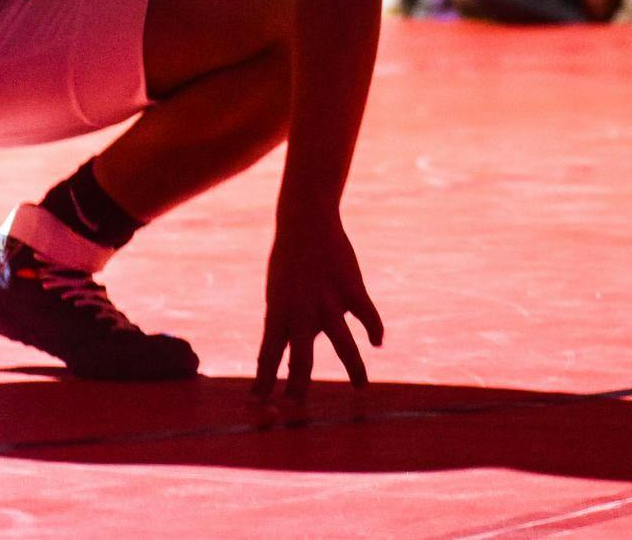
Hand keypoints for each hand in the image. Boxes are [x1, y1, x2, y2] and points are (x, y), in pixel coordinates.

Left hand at [253, 207, 384, 406]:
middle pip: (301, 360)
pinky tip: (376, 341)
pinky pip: (367, 316)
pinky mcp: (352, 288)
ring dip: (353, 369)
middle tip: (295, 409)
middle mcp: (302, 311)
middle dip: (298, 388)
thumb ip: (285, 323)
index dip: (263, 380)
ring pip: (343, 344)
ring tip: (361, 389)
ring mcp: (328, 300)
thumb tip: (288, 355)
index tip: (255, 403)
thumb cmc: (289, 260)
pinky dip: (374, 330)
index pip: (268, 354)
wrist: (306, 222)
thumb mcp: (278, 293)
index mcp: (278, 311)